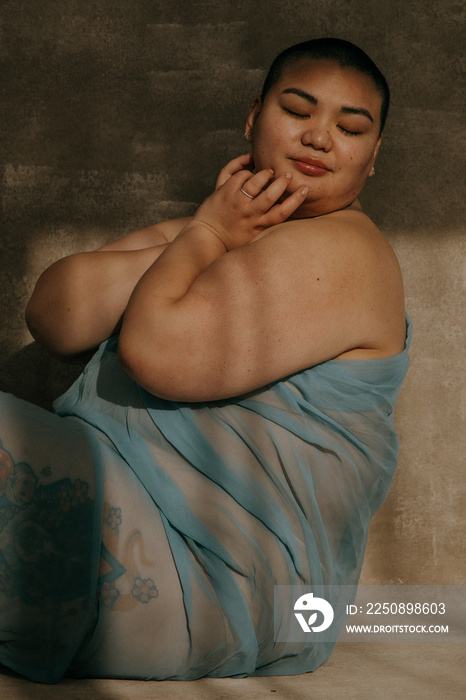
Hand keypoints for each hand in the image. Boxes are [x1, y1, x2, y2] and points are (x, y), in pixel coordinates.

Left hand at [194, 156, 308, 250]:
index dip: (295, 200)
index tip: (304, 189)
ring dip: (264, 173)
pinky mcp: (222, 192)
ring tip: (268, 172)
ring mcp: (234, 201)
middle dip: (281, 182)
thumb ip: (268, 222)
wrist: (207, 239)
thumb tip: (285, 205)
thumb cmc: (232, 239)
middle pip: (270, 195)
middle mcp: (248, 213)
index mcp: (258, 226)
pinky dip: (243, 166)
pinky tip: (248, 165)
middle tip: (286, 175)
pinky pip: (235, 174)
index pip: (282, 212)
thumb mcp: (254, 237)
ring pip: (253, 181)